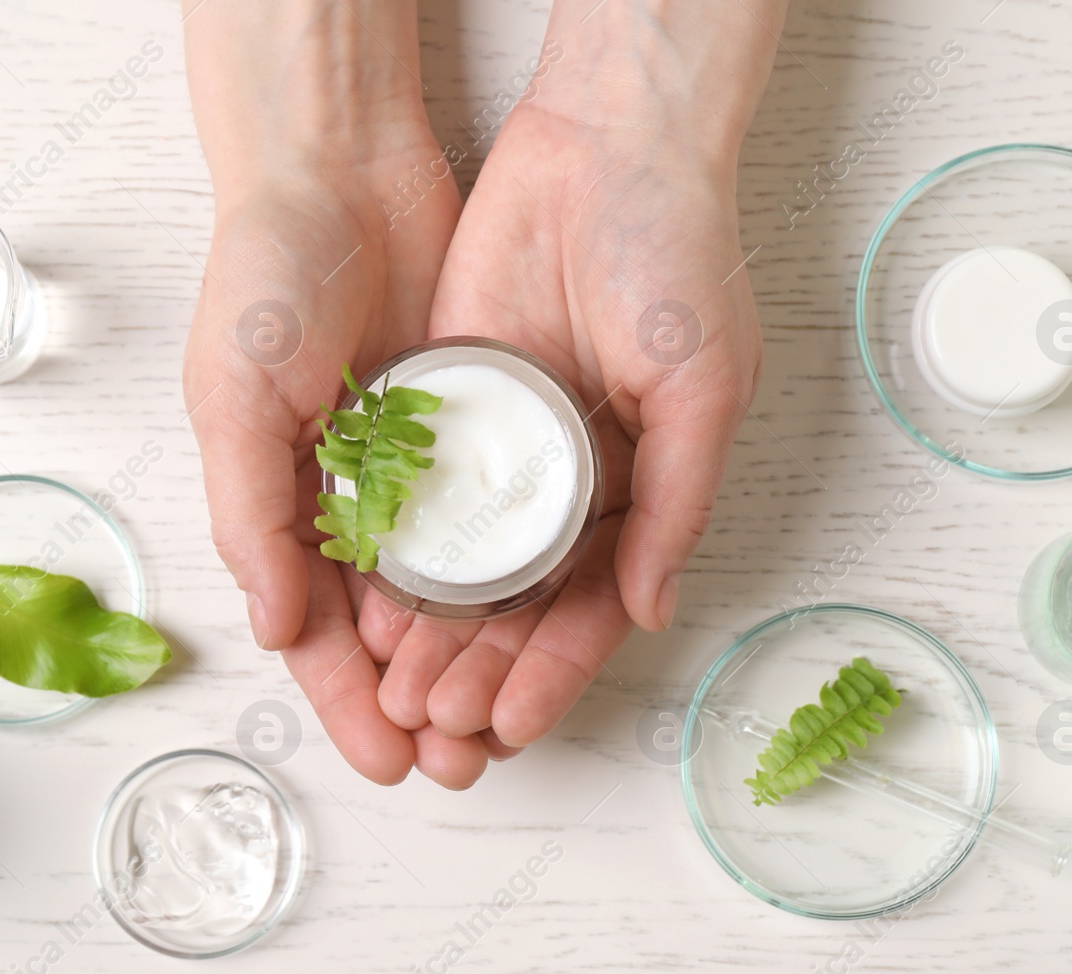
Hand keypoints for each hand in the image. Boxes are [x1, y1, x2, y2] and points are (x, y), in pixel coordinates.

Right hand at [184, 0, 514, 785]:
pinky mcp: (463, 424)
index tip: (392, 763)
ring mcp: (406, 465)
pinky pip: (488, 517)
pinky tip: (532, 623)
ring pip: (441, 589)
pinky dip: (504, 576)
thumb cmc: (263, 278)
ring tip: (503, 719)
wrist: (337, 167)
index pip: (312, 630)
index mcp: (275, 502)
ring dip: (465, 658)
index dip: (348, 702)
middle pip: (382, 630)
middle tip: (464, 763)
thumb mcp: (235, 397)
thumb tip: (274, 628)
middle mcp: (341, 498)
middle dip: (417, 701)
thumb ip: (250, 513)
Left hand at [368, 0, 781, 757]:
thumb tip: (652, 607)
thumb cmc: (676, 259)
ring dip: (434, 636)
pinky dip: (395, 555)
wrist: (602, 147)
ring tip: (399, 693)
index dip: (554, 672)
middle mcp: (566, 483)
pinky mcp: (448, 405)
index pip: (590, 607)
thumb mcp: (702, 387)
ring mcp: (504, 448)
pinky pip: (417, 495)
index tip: (515, 724)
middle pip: (518, 606)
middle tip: (440, 727)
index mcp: (636, 487)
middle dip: (482, 673)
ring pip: (462, 568)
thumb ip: (676, 500)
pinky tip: (369, 605)